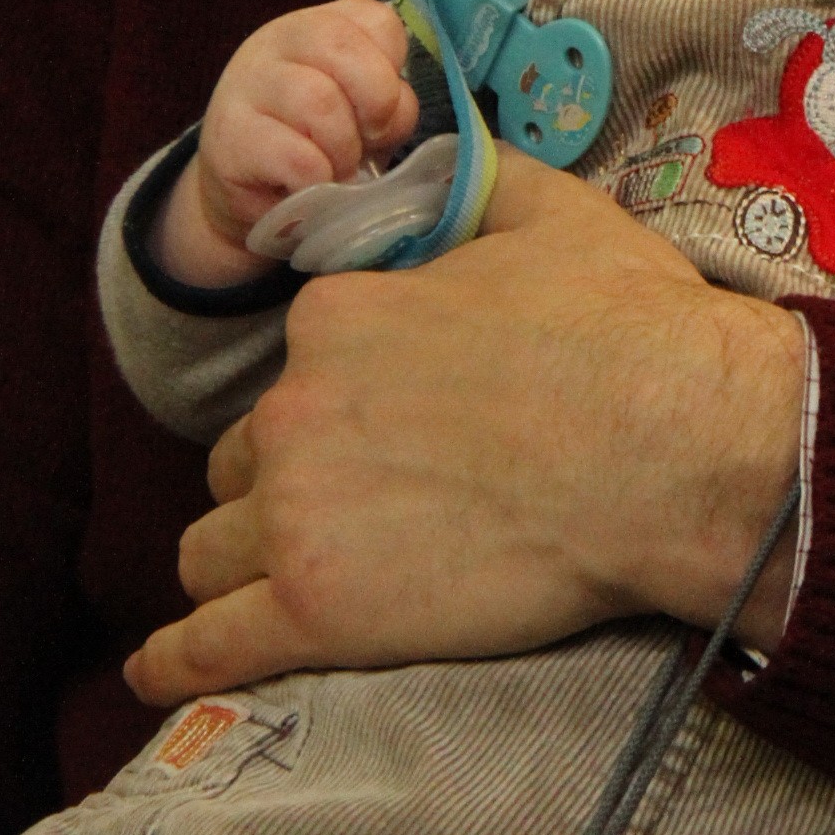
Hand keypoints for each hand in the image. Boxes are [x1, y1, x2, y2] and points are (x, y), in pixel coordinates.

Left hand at [125, 152, 805, 704]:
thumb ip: (472, 183)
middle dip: (285, 482)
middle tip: (364, 508)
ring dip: (241, 562)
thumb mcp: (549, 213)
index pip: (294, 371)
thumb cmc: (628, 332)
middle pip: (246, 461)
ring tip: (281, 584)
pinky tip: (158, 673)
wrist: (676, 449)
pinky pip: (208, 646)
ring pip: (212, 548)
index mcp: (335, 316)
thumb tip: (442, 161)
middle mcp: (295, 409)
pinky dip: (173, 661)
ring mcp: (298, 515)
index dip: (341, 402)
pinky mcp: (316, 610)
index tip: (393, 430)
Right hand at [162, 0, 417, 286]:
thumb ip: (389, 104)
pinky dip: (317, 179)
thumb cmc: (317, 140)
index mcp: (322, 26)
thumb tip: (393, 118)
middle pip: (342, 47)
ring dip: (344, 149)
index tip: (384, 112)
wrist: (249, 186)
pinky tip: (309, 186)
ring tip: (337, 169)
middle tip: (369, 140)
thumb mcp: (363, 113)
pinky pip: (295, 157)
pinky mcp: (230, 136)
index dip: (394, 73)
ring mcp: (248, 84)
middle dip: (376, 103)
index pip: (379, 22)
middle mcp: (279, 40)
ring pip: (318, 102)